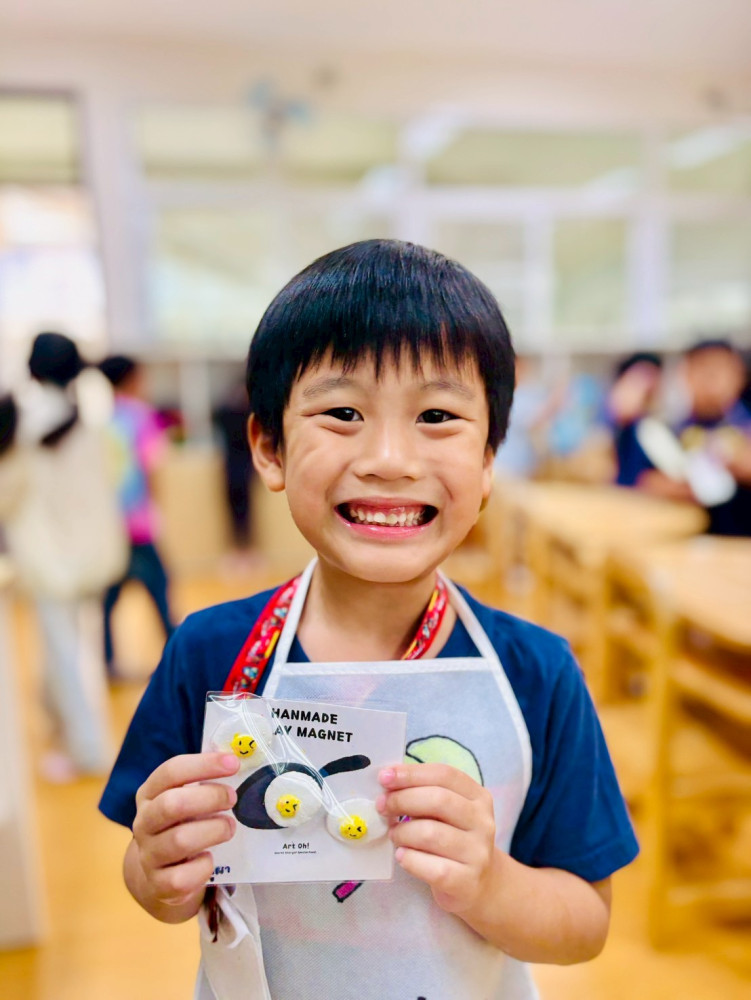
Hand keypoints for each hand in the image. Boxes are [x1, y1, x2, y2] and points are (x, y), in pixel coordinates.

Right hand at [130, 752, 239, 914]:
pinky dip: (203, 867)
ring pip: (180, 841)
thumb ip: (203, 781)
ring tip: (229, 827)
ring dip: (213, 831)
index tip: (233, 763)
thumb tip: (237, 757)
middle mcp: (143, 823)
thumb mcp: (183, 800)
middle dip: (210, 797)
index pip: (171, 771)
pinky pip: (182, 878)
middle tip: (232, 798)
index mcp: (149, 794)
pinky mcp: (158, 885)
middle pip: (172, 804)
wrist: (156, 877)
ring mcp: (148, 855)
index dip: (204, 764)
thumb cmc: (180, 826)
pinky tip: (210, 859)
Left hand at [377, 763, 495, 914]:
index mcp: (478, 797)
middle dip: (402, 800)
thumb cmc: (453, 840)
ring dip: (402, 832)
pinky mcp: (467, 881)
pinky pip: (432, 868)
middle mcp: (482, 822)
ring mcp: (477, 853)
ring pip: (431, 833)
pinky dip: (410, 859)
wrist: (480, 884)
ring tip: (394, 835)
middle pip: (438, 800)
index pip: (444, 775)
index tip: (385, 776)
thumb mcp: (446, 813)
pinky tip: (402, 856)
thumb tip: (388, 781)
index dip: (412, 773)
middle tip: (382, 806)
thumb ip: (424, 795)